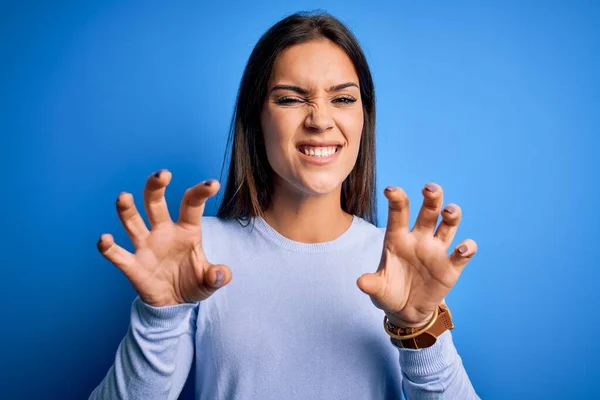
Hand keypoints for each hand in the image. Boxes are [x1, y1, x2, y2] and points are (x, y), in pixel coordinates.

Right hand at [97, 170, 231, 306]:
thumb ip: (218, 276)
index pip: (191, 205)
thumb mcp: (210, 280)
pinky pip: (117, 254)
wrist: (175, 303)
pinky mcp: (133, 265)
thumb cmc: (193, 282)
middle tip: (162, 174)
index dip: (201, 192)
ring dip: (127, 209)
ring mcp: (146, 247)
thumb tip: (220, 275)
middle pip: (155, 204)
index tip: (212, 184)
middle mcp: (164, 232)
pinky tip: (105, 239)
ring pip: (133, 222)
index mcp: (187, 230)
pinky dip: (109, 247)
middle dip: (156, 187)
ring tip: (124, 196)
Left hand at [357, 183, 476, 327]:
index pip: (399, 213)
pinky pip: (463, 253)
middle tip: (430, 189)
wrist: (405, 311)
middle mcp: (419, 239)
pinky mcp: (451, 267)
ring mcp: (436, 251)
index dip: (397, 199)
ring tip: (449, 212)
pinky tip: (462, 249)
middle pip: (429, 211)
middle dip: (432, 197)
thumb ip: (371, 284)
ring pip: (449, 225)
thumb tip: (361, 282)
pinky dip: (467, 248)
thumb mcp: (378, 289)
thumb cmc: (388, 292)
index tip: (391, 190)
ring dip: (452, 215)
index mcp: (398, 238)